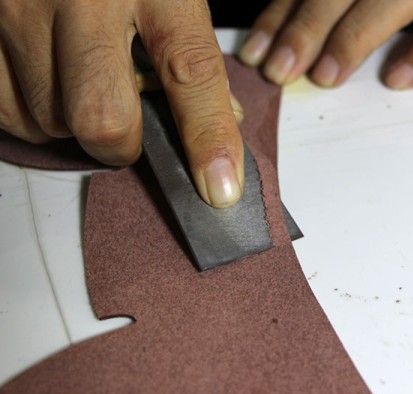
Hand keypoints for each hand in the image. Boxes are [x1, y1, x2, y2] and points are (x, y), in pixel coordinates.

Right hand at [0, 0, 243, 207]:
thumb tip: (222, 118)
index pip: (191, 73)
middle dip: (122, 143)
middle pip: (102, 118)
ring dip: (75, 125)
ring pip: (51, 120)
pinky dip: (34, 115)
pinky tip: (48, 84)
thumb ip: (192, 50)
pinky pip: (7, 110)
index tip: (221, 188)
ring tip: (83, 86)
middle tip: (130, 129)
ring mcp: (19, 8)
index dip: (209, 138)